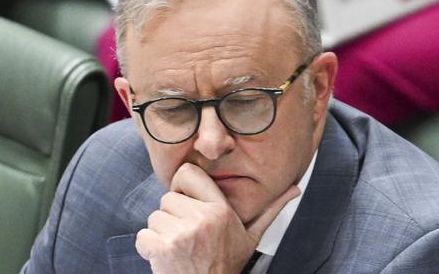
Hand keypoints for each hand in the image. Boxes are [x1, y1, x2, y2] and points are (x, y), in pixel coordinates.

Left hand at [135, 163, 299, 273]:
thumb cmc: (226, 264)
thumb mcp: (251, 237)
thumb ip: (270, 210)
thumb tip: (296, 189)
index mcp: (221, 209)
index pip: (187, 173)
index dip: (182, 188)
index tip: (188, 205)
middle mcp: (203, 218)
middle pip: (167, 198)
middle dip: (172, 217)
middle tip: (188, 236)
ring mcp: (183, 233)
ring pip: (154, 217)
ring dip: (160, 234)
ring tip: (180, 249)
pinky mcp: (163, 248)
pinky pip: (142, 236)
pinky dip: (148, 248)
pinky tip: (166, 259)